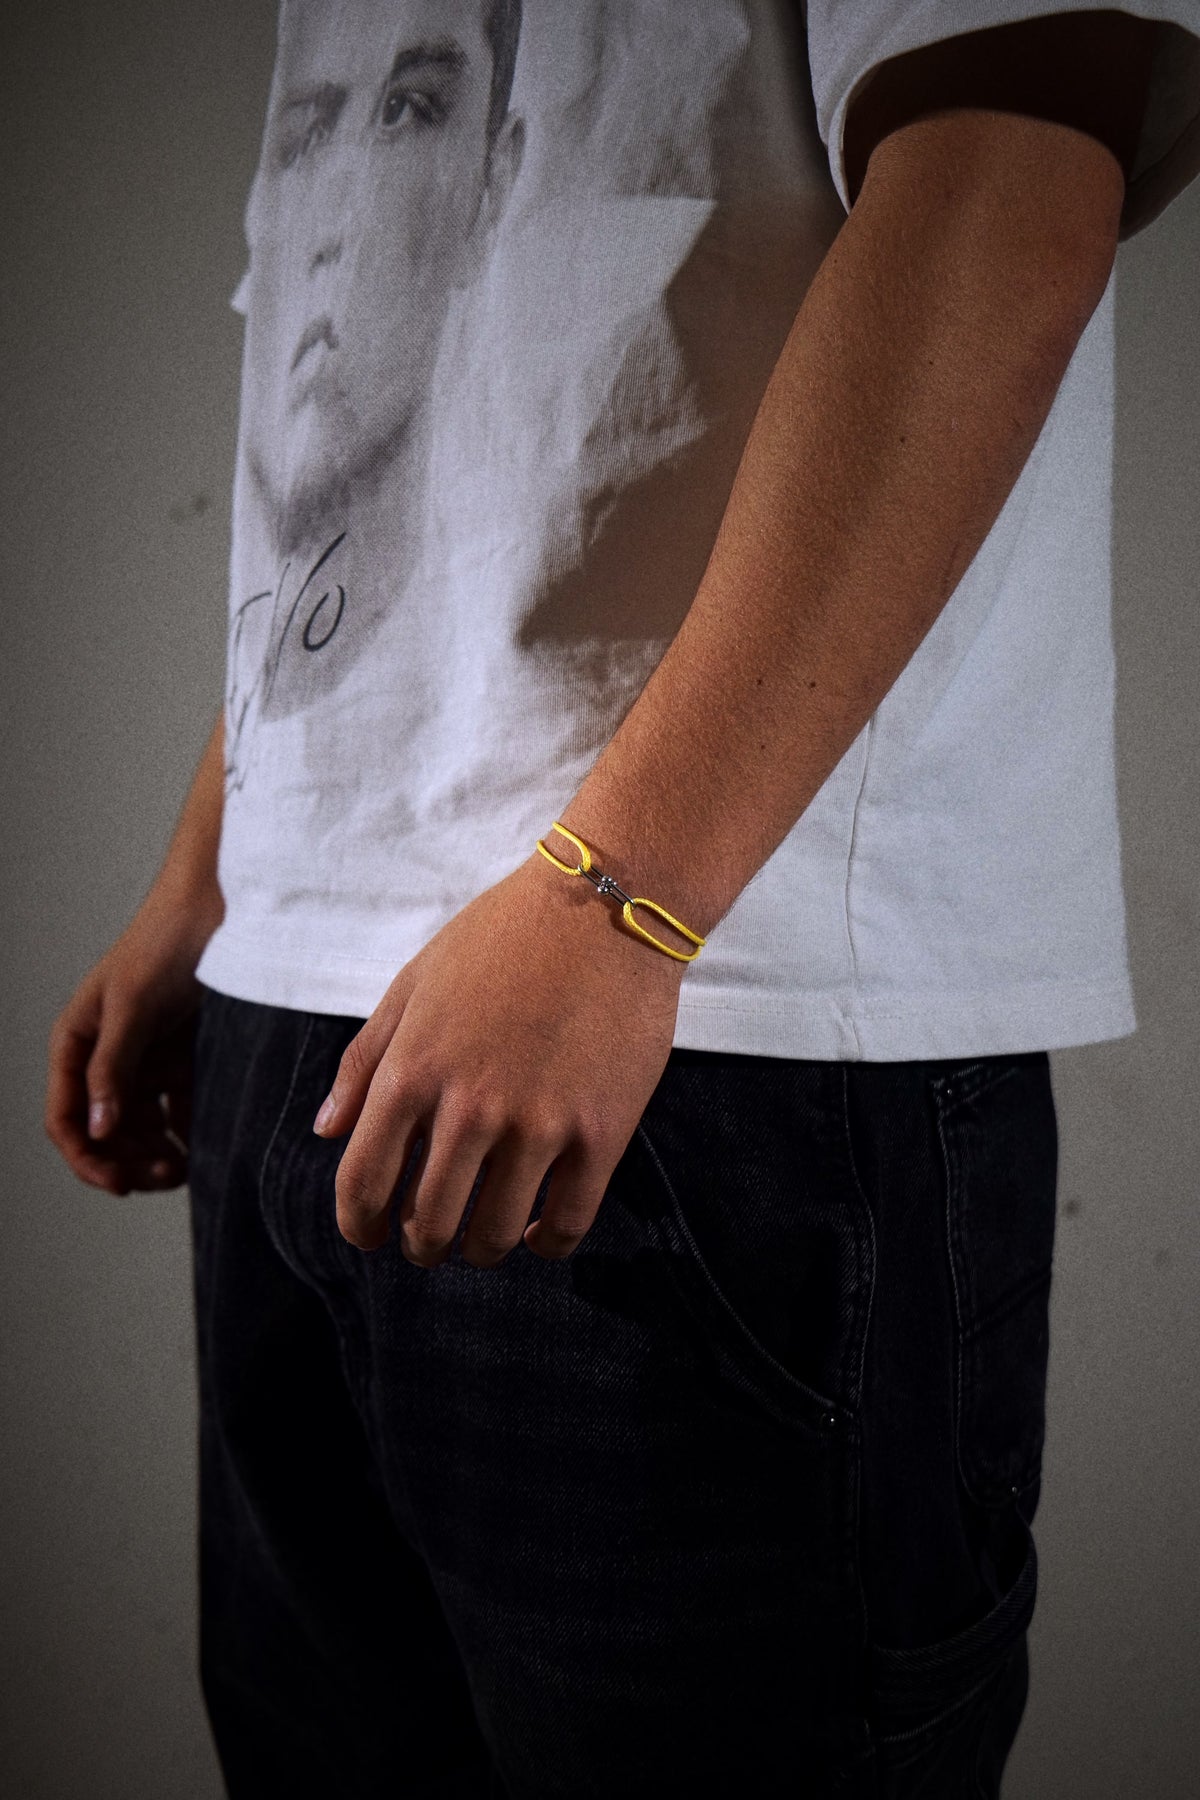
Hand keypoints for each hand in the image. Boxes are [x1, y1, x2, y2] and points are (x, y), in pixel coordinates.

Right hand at [45, 893, 212, 1194]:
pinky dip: (190, 1130)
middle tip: (166, 1176)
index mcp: (77, 1043)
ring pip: (144, 1127)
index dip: (87, 1158)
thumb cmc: (167, 943)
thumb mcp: (133, 1006)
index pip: (66, 1118)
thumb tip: (96, 1128)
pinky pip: (180, 1108)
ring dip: (159, 1153)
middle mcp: (107, 1056)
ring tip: (189, 1166)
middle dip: (129, 1160)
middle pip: (106, 1131)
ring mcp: (147, 1059)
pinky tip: (209, 1144)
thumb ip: (113, 1067)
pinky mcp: (185, 1057)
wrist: (223, 906)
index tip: (120, 1184)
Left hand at [313, 852, 688, 1263]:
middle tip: (429, 1240)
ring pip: (493, 1234)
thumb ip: (364, 1060)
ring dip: (479, 1249)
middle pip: (428, 1224)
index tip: (371, 1235)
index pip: (363, 1185)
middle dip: (421, 1244)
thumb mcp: (414, 983)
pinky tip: (537, 1232)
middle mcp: (469, 1108)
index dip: (360, 1225)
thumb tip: (327, 1130)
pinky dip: (545, 1243)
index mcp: (412, 1072)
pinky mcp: (600, 1133)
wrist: (606, 907)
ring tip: (482, 1238)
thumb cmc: (503, 937)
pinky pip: (565, 1223)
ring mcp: (537, 1124)